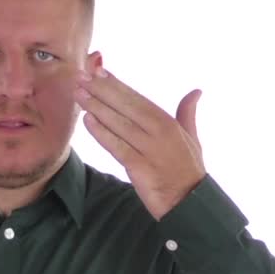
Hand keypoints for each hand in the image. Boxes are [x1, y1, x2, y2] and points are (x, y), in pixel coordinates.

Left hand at [73, 66, 205, 220]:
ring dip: (96, 107)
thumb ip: (187, 113)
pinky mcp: (140, 168)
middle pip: (125, 106)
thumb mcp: (191, 138)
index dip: (116, 84)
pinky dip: (102, 133)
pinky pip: (117, 147)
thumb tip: (196, 91)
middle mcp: (159, 132)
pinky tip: (87, 121)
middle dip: (101, 90)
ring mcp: (149, 150)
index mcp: (168, 122)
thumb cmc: (188, 169)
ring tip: (78, 94)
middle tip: (80, 77)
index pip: (137, 98)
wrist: (190, 202)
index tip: (98, 71)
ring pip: (118, 124)